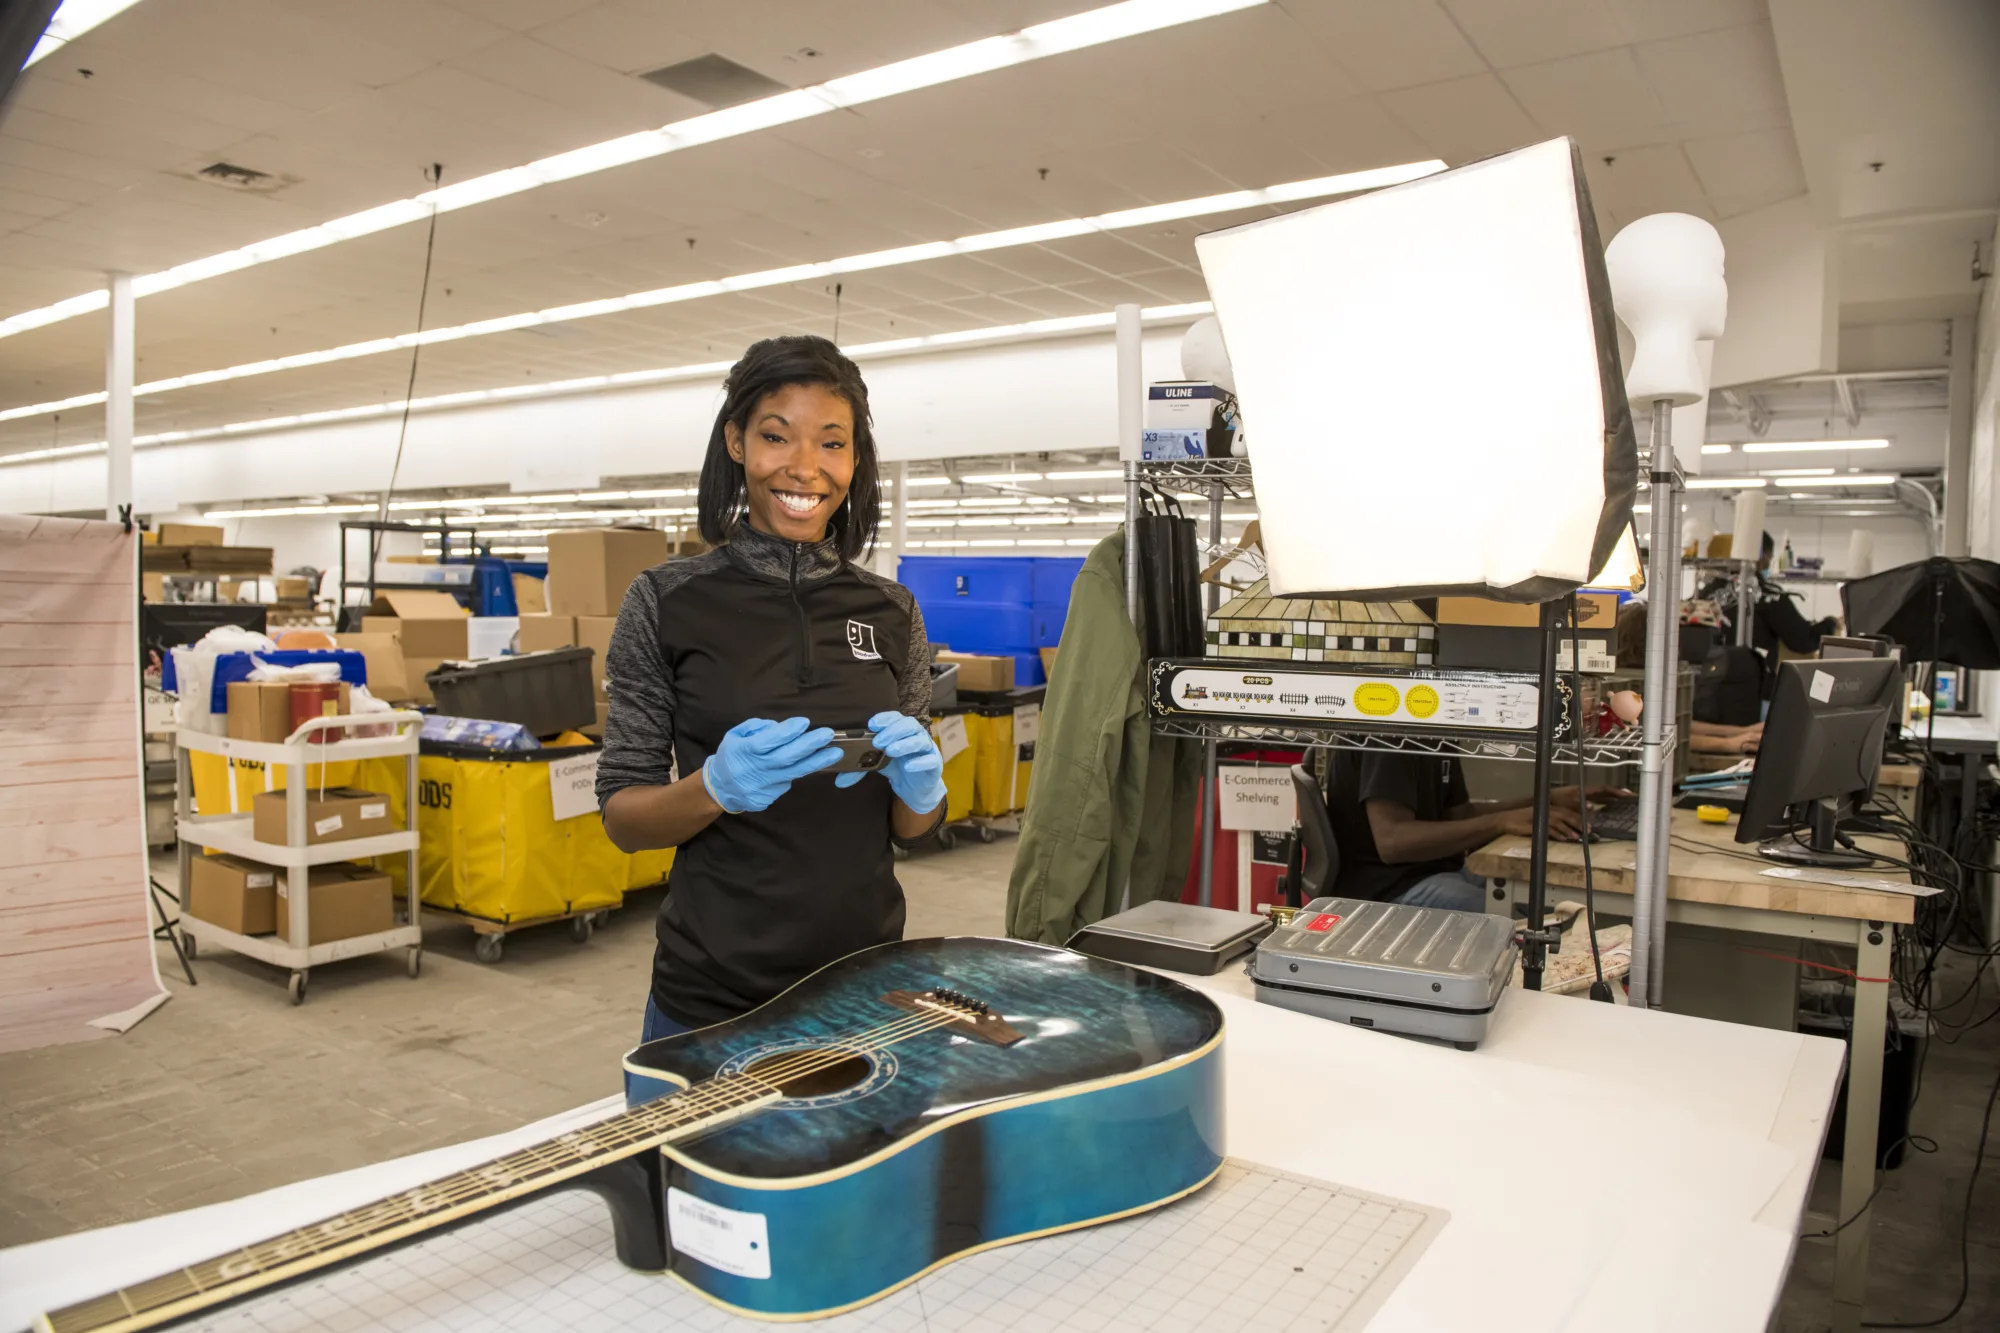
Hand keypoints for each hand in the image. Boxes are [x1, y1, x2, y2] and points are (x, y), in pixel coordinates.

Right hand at [701, 717, 838, 813]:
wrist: (719, 788)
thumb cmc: (731, 755)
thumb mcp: (736, 734)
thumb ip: (757, 727)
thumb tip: (781, 728)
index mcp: (742, 752)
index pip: (767, 742)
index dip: (786, 733)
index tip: (805, 722)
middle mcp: (752, 771)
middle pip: (784, 759)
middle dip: (809, 746)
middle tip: (827, 735)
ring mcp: (759, 788)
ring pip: (791, 775)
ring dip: (815, 763)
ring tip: (835, 753)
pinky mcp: (765, 800)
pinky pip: (785, 784)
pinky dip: (795, 774)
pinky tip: (801, 766)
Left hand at [835, 711, 945, 813]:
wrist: (915, 788)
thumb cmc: (896, 768)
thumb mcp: (876, 765)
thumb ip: (859, 770)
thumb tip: (839, 780)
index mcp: (901, 730)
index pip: (895, 717)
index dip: (885, 719)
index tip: (871, 724)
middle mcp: (916, 735)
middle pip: (909, 724)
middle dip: (893, 730)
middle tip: (877, 741)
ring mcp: (927, 749)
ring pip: (920, 740)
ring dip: (905, 743)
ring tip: (890, 751)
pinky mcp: (934, 765)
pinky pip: (930, 760)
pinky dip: (919, 762)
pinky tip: (908, 766)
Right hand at [1499, 805, 1583, 840]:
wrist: (1507, 820)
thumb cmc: (1523, 820)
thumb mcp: (1539, 819)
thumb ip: (1552, 823)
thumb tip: (1566, 831)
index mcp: (1549, 808)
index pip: (1567, 811)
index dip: (1578, 818)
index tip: (1588, 825)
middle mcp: (1547, 811)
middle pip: (1566, 816)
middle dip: (1578, 823)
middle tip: (1588, 831)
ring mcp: (1541, 817)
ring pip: (1559, 823)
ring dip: (1569, 830)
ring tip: (1577, 837)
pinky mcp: (1535, 825)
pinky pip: (1549, 830)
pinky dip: (1557, 835)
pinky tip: (1563, 839)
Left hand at [1549, 785, 1631, 810]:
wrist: (1547, 798)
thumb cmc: (1557, 800)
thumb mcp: (1568, 803)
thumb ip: (1580, 805)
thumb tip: (1592, 806)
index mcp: (1586, 790)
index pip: (1604, 789)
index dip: (1616, 792)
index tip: (1627, 795)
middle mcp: (1588, 791)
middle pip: (1607, 791)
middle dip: (1619, 793)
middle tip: (1632, 796)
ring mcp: (1586, 794)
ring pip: (1604, 794)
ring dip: (1615, 797)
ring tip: (1627, 800)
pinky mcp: (1583, 799)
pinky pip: (1599, 799)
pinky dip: (1607, 800)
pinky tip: (1613, 805)